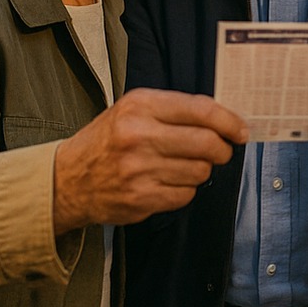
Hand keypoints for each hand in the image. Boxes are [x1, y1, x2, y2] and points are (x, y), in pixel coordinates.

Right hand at [52, 88, 247, 231]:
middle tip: (222, 151)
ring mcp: (139, 171)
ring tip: (185, 165)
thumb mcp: (132, 109)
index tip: (240, 129)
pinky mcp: (140, 200)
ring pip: (200, 172)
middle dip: (222, 149)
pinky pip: (185, 195)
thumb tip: (222, 118)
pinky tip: (169, 182)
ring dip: (202, 170)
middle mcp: (139, 136)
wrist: (67, 179)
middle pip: (207, 144)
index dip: (229, 121)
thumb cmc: (107, 140)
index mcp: (140, 106)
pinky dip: (185, 190)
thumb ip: (173, 110)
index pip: (200, 110)